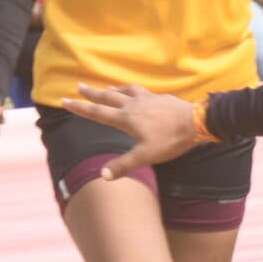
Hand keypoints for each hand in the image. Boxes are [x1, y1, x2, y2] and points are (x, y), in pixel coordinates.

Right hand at [60, 83, 203, 179]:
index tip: (64, 101)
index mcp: (126, 119)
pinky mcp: (161, 98)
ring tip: (106, 87)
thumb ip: (124, 165)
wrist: (198, 122)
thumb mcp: (147, 156)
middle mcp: (134, 105)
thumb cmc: (172, 140)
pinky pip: (141, 91)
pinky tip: (137, 93)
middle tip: (79, 86)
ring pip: (125, 91)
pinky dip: (132, 90)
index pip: (97, 112)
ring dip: (113, 89)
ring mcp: (148, 99)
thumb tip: (103, 175)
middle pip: (108, 97)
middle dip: (92, 93)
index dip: (80, 108)